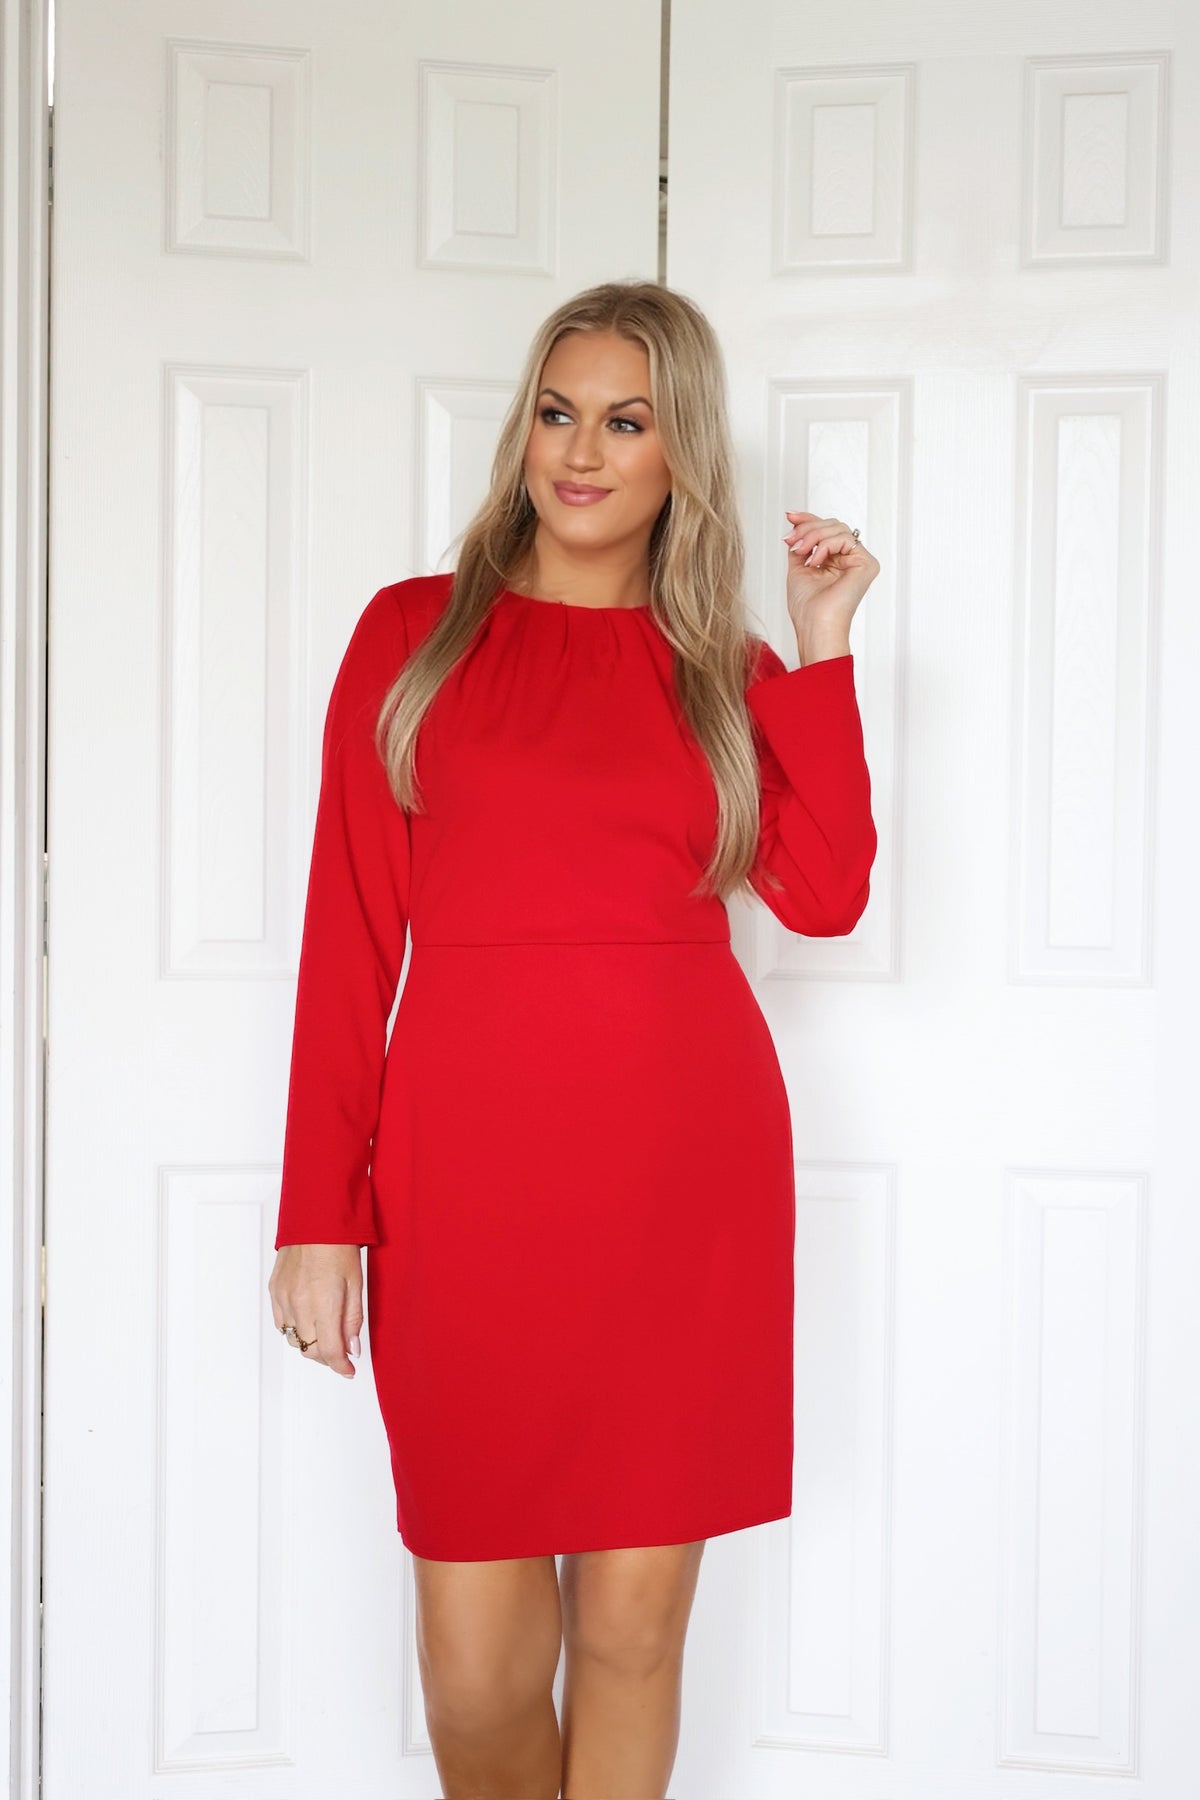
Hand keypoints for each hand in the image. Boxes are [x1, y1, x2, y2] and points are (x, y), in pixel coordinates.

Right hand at [268, 1244, 363, 1378]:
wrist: (314, 1219)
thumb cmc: (339, 1245)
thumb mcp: (356, 1283)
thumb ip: (353, 1319)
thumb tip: (351, 1348)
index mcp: (324, 1302)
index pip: (330, 1349)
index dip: (341, 1366)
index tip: (348, 1370)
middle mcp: (299, 1304)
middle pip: (310, 1349)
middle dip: (327, 1356)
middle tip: (341, 1352)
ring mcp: (283, 1298)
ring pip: (294, 1340)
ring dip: (310, 1344)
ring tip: (325, 1335)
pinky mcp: (274, 1291)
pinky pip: (282, 1324)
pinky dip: (295, 1329)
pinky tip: (308, 1321)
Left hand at [782, 512, 878, 660]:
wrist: (815, 625)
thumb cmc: (807, 607)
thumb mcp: (798, 566)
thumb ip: (802, 544)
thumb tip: (796, 523)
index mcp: (836, 562)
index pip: (826, 531)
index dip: (808, 520)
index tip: (789, 515)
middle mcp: (850, 560)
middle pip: (832, 526)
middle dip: (807, 529)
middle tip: (791, 542)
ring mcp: (860, 562)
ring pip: (837, 529)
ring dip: (813, 536)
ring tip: (800, 552)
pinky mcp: (867, 564)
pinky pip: (845, 539)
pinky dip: (825, 545)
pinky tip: (815, 561)